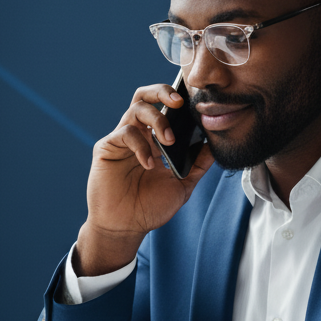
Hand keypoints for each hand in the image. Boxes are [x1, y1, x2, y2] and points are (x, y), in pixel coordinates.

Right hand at [75, 84, 214, 275]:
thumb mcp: (182, 185)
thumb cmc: (150, 208)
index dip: (177, 100)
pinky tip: (149, 164)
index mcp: (154, 140)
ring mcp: (121, 140)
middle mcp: (138, 135)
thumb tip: (214, 145)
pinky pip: (124, 133)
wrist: (125, 228)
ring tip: (169, 141)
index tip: (196, 103)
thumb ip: (198, 165)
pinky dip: (140, 145)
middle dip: (162, 91)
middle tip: (179, 102)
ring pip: (136, 109)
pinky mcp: (107, 148)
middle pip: (145, 96)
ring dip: (157, 119)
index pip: (164, 108)